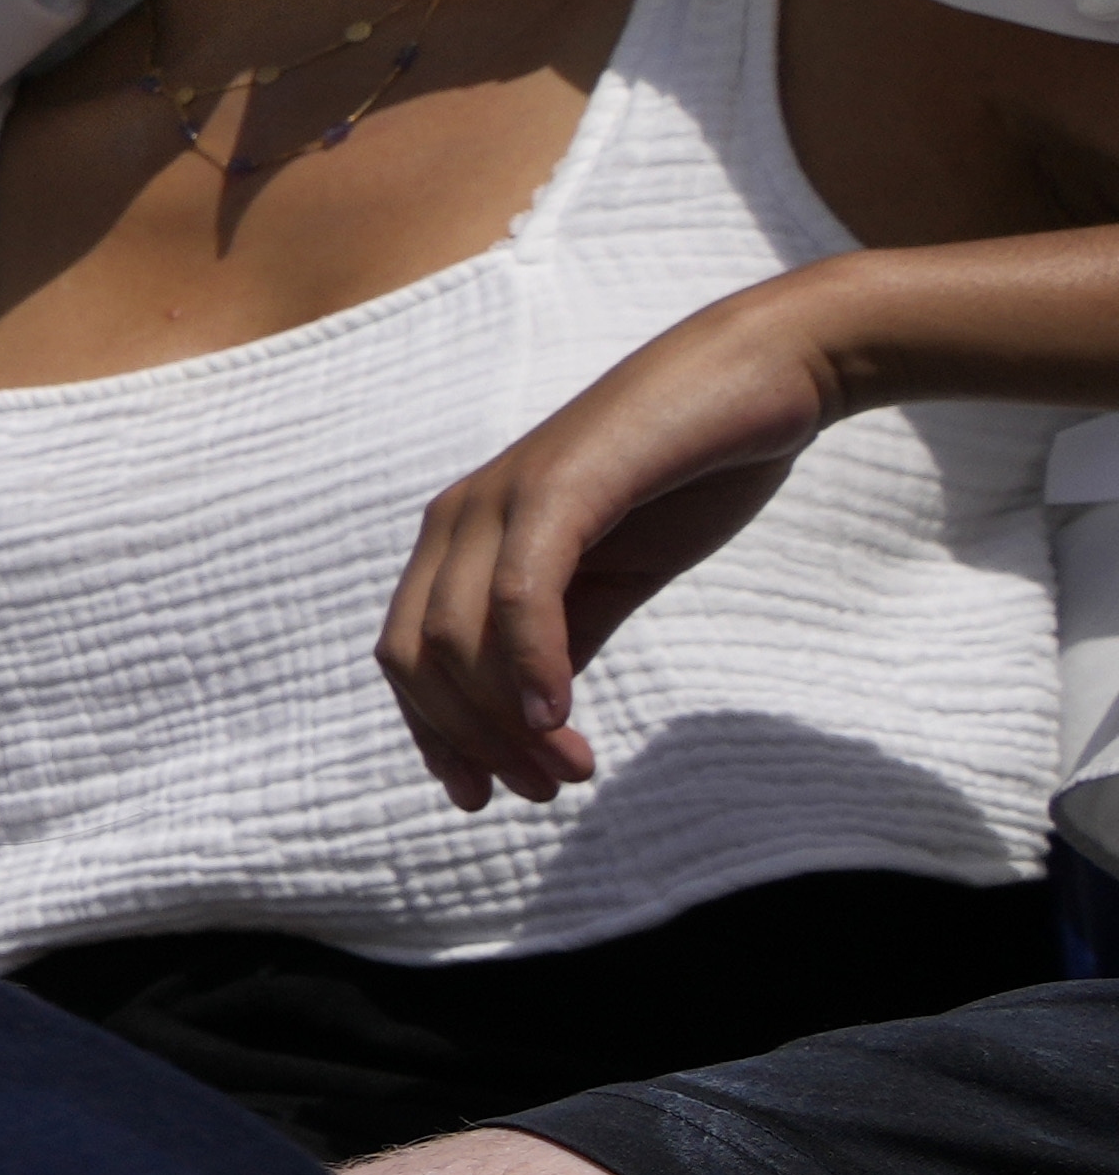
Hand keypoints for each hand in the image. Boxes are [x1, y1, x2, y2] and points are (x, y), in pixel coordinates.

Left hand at [382, 271, 856, 804]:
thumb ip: (564, 637)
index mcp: (463, 538)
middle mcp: (460, 516)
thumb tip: (532, 717)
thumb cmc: (691, 472)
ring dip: (507, 725)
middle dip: (471, 742)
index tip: (486, 796)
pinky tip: (560, 719)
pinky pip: (519, 596)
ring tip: (569, 771)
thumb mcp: (613, 576)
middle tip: (545, 792)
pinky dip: (529, 668)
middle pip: (417, 660)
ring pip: (457, 639)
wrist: (766, 377)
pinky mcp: (559, 486)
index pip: (409, 657)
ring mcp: (501, 497)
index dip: (437, 737)